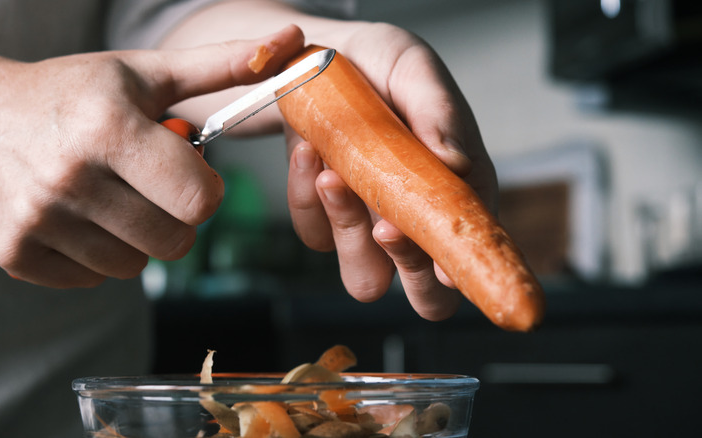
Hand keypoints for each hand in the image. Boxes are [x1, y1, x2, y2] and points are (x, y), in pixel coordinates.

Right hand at [0, 26, 303, 287]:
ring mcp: (38, 220)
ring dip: (137, 237)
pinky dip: (97, 255)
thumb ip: (222, 66)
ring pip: (135, 265)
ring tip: (113, 197)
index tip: (188, 171)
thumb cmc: (73, 93)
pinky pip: (92, 279)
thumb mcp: (146, 73)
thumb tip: (292, 44)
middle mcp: (70, 177)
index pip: (200, 199)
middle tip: (151, 187)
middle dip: (177, 217)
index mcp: (110, 128)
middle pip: (174, 241)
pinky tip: (80, 216)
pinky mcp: (15, 253)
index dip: (206, 189)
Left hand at [286, 23, 497, 320]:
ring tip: (331, 172)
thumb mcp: (413, 69)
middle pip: (428, 296)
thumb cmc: (380, 62)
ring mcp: (369, 222)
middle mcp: (418, 216)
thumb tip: (458, 166)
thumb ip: (438, 114)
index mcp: (458, 188)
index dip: (463, 271)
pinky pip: (314, 234)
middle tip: (386, 226)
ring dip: (346, 228)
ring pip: (364, 276)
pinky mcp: (326, 218)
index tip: (443, 266)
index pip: (472, 248)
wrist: (320, 57)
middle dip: (408, 269)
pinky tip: (308, 151)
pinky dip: (305, 197)